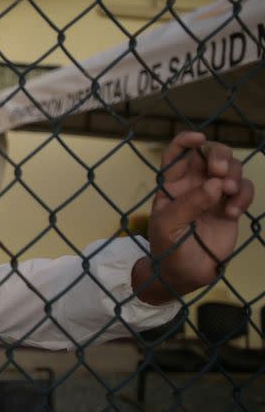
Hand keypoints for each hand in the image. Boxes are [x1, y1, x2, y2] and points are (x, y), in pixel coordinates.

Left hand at [133, 132, 254, 303]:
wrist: (184, 274)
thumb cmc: (167, 247)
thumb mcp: (168, 226)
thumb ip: (188, 204)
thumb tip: (214, 184)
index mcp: (172, 184)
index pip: (176, 154)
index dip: (186, 141)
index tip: (199, 138)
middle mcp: (193, 184)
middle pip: (209, 154)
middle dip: (218, 155)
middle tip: (219, 172)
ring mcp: (214, 195)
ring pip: (231, 168)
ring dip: (233, 175)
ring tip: (227, 194)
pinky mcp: (231, 207)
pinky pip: (244, 189)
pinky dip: (243, 195)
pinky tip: (233, 213)